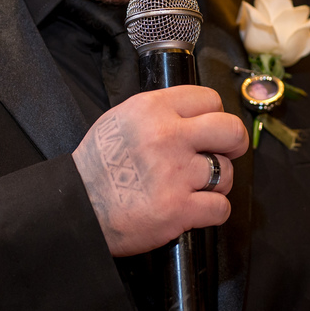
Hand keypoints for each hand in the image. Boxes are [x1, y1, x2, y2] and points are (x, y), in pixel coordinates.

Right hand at [72, 85, 248, 256]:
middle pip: (231, 130)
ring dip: (216, 183)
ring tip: (194, 186)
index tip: (211, 128)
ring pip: (226, 172)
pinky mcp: (179, 209)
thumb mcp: (122, 119)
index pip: (209, 98)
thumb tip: (196, 115)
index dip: (215, 114)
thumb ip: (160, 113)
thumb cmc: (97, 167)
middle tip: (226, 152)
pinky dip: (212, 212)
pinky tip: (194, 209)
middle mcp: (167, 136)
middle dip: (234, 143)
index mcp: (152, 109)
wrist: (76, 209)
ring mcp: (175, 173)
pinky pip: (221, 207)